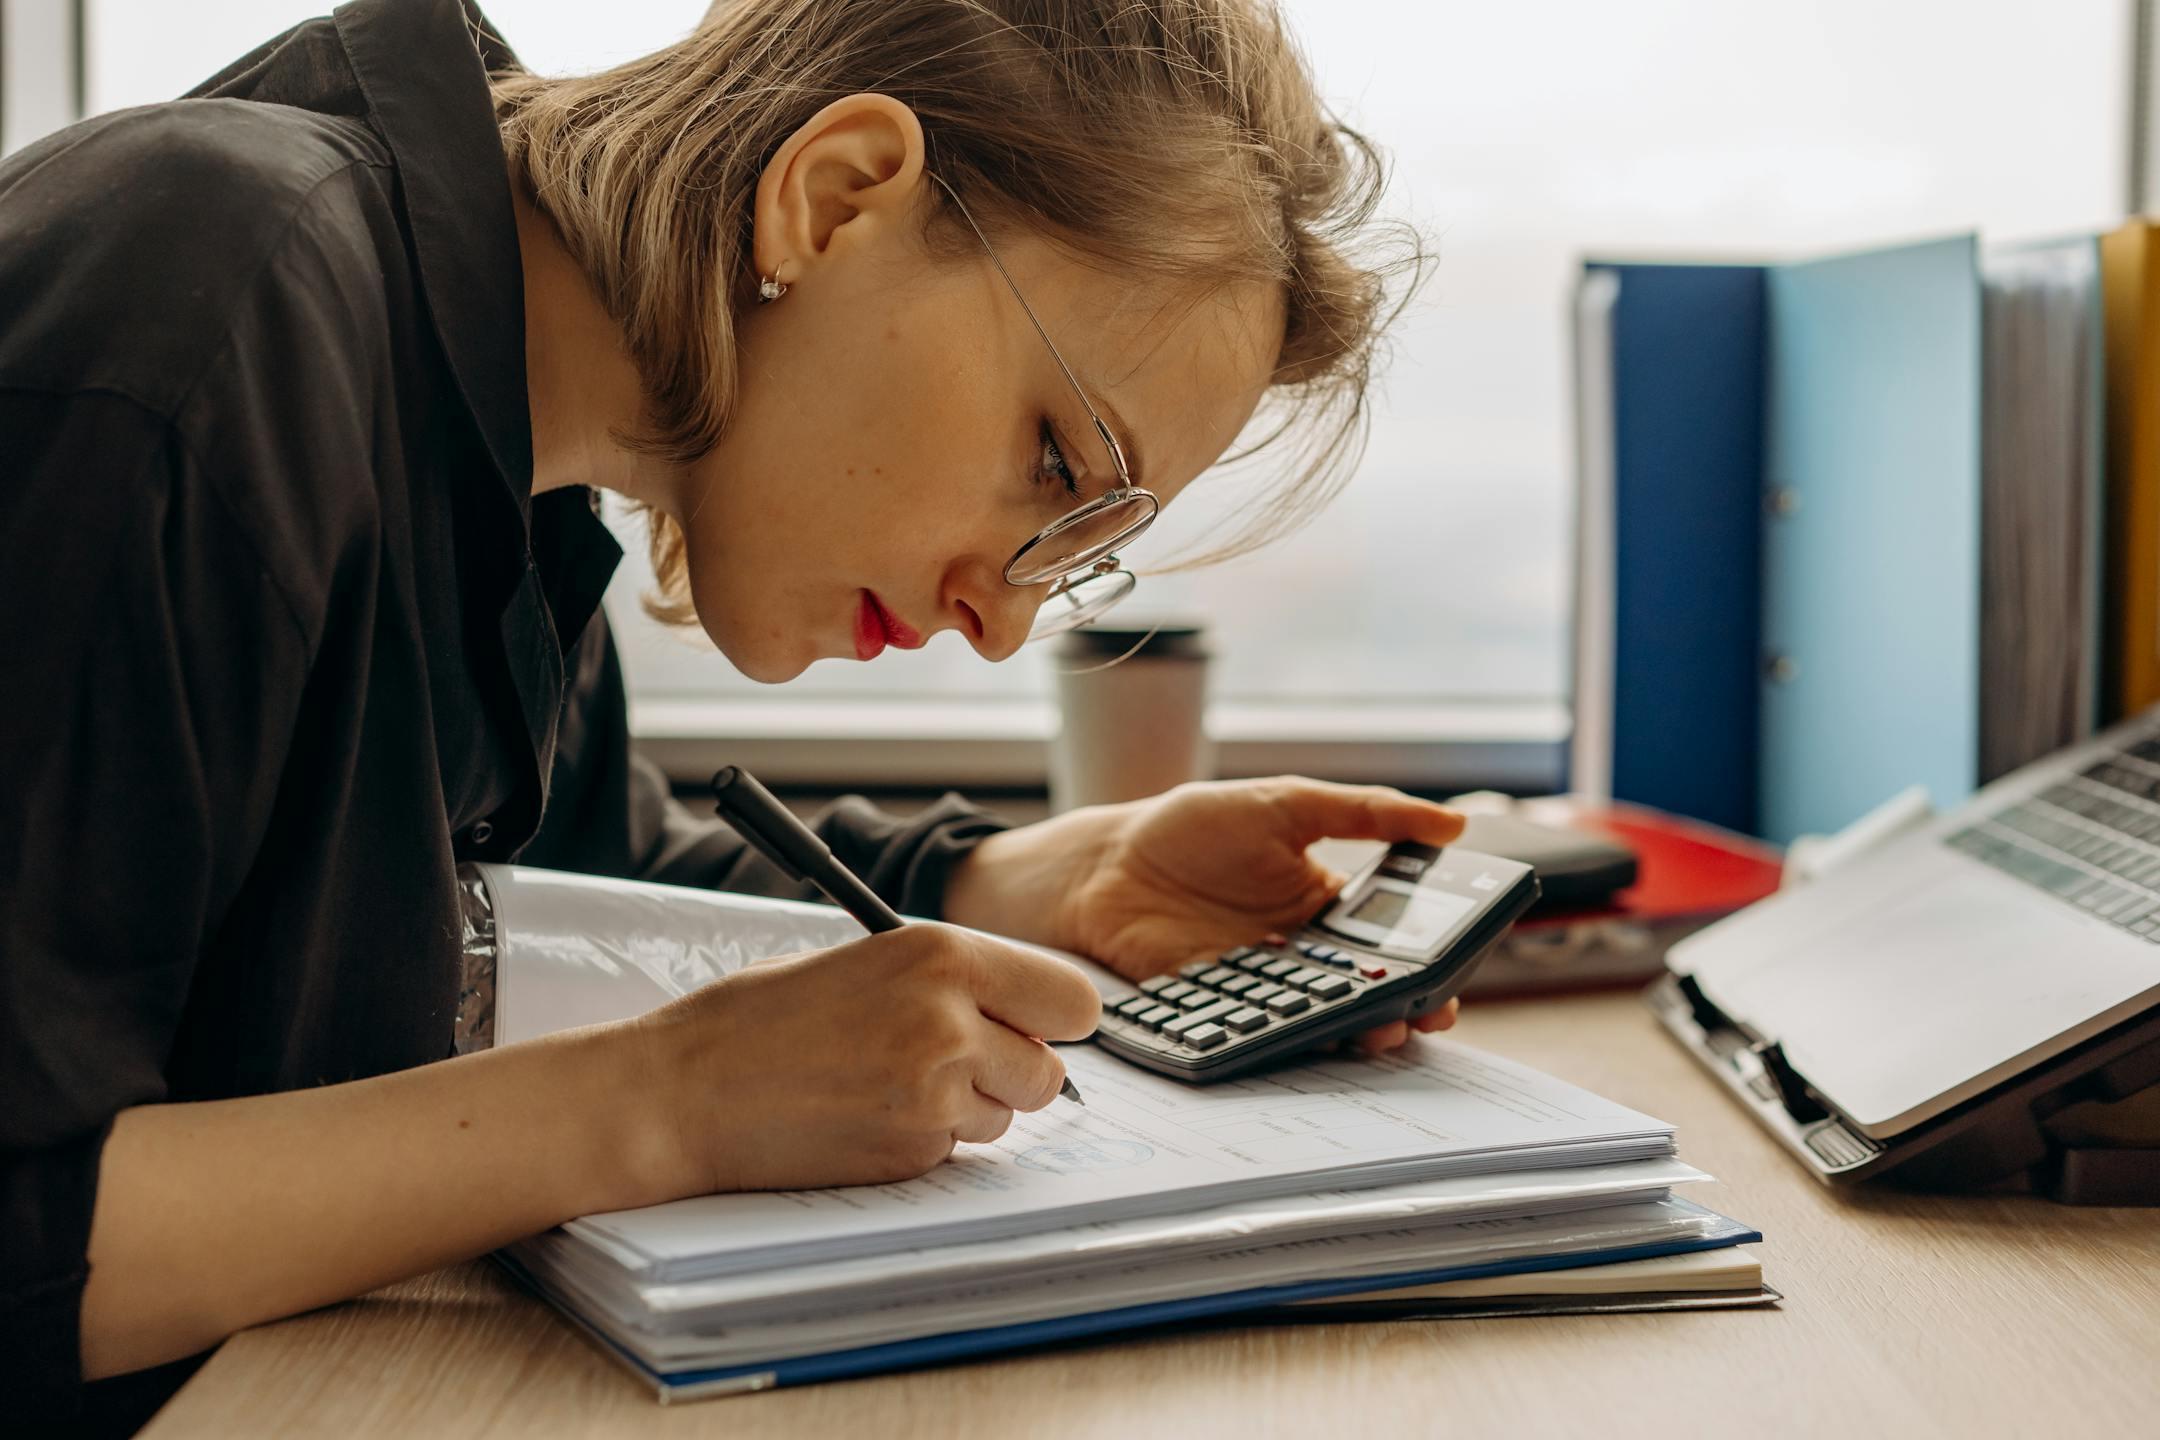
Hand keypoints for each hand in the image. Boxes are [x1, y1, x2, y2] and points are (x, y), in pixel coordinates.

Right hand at [633, 924, 1100, 1192]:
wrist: (681, 1093)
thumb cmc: (757, 1018)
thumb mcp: (864, 961)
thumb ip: (947, 980)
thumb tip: (1017, 1011)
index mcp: (942, 955)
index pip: (1071, 999)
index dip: (1056, 1019)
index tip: (1035, 1026)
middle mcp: (951, 1022)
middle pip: (1048, 1071)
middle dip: (1014, 1072)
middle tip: (958, 1062)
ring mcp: (933, 1095)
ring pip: (1004, 1117)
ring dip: (967, 1109)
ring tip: (888, 1084)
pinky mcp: (909, 1153)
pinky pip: (953, 1152)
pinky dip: (924, 1141)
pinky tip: (863, 1117)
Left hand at [948, 777, 1467, 1054]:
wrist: (1105, 863)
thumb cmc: (1195, 827)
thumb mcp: (1287, 803)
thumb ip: (1366, 813)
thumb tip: (1452, 822)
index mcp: (1325, 905)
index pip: (1392, 942)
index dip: (1427, 961)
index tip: (1454, 974)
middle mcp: (1300, 954)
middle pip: (1364, 990)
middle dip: (1403, 1005)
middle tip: (1428, 1013)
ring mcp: (1261, 986)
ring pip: (1322, 1018)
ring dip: (1356, 1029)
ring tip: (1381, 1029)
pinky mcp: (1220, 1010)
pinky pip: (1263, 1031)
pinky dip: (1290, 1038)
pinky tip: (1310, 1034)